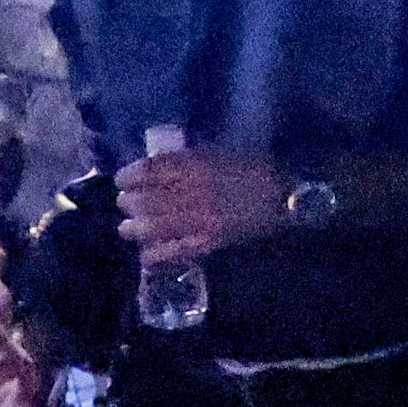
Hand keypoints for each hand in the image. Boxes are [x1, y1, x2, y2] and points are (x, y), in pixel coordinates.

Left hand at [119, 146, 288, 265]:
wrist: (285, 197)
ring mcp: (200, 221)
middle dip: (128, 204)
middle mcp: (193, 194)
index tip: (122, 179)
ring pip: (152, 228)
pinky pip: (173, 252)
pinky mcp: (208, 243)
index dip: (128, 176)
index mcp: (195, 166)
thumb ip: (185, 159)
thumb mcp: (218, 151)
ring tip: (129, 227)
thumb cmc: (253, 168)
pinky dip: (153, 254)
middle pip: (144, 200)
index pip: (148, 171)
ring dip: (134, 228)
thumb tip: (152, 167)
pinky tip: (146, 253)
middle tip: (125, 204)